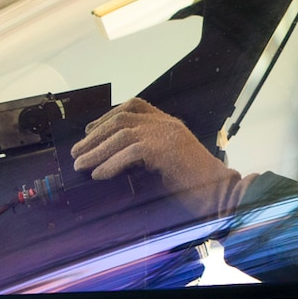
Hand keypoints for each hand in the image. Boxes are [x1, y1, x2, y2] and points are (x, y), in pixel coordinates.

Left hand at [71, 97, 240, 216]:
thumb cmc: (194, 183)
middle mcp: (166, 123)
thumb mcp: (167, 161)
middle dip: (95, 136)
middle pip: (122, 119)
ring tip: (81, 165)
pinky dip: (111, 164)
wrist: (219, 192)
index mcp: (168, 123)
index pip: (134, 106)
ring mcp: (166, 133)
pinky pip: (129, 152)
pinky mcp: (164, 149)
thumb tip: (113, 159)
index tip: (90, 130)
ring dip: (97, 151)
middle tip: (77, 152)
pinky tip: (99, 175)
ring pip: (122, 134)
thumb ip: (146, 154)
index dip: (108, 116)